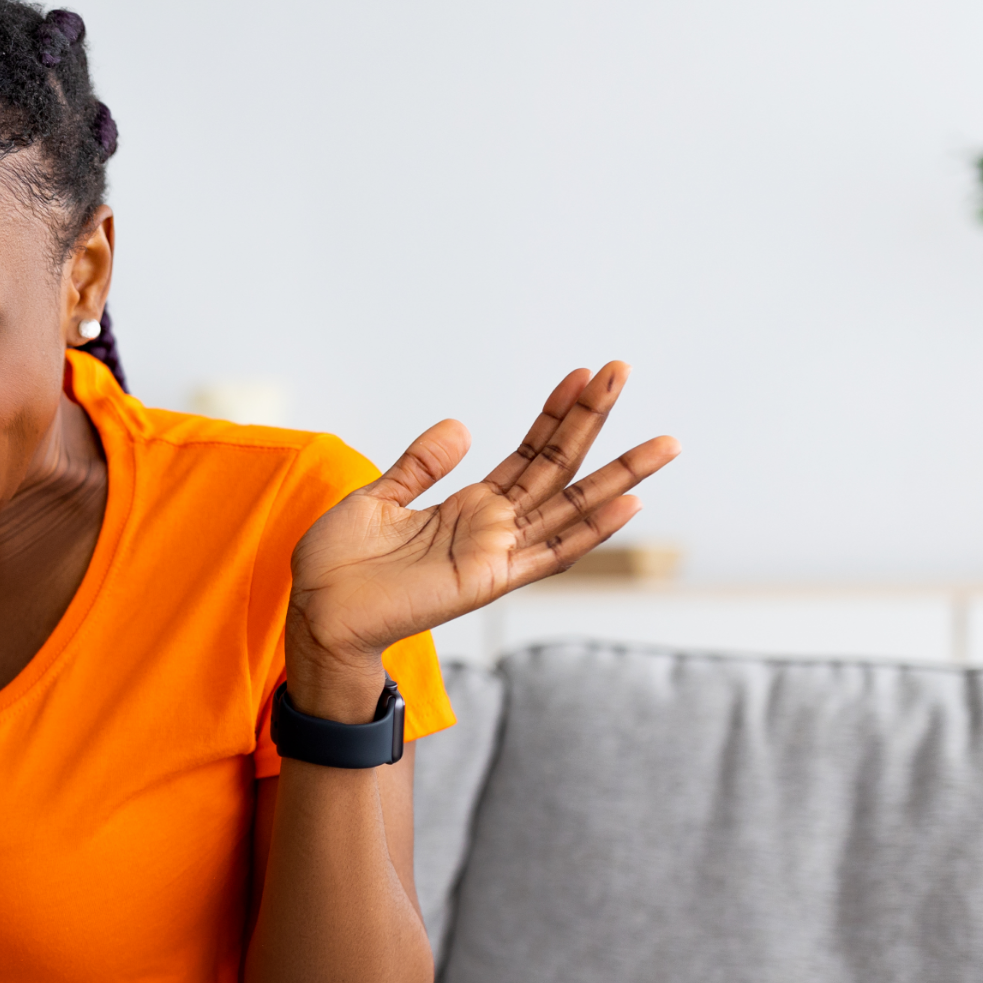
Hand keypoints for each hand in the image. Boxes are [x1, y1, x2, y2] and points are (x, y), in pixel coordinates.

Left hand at [285, 363, 677, 718]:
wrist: (317, 613)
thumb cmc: (339, 567)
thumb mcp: (377, 499)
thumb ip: (420, 466)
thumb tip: (462, 427)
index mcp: (467, 507)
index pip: (526, 453)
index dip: (554, 414)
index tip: (581, 374)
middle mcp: (491, 528)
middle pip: (557, 467)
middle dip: (592, 420)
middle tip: (624, 370)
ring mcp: (496, 553)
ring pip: (570, 507)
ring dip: (620, 476)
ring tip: (665, 443)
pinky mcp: (489, 579)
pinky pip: (551, 554)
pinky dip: (593, 532)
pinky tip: (631, 505)